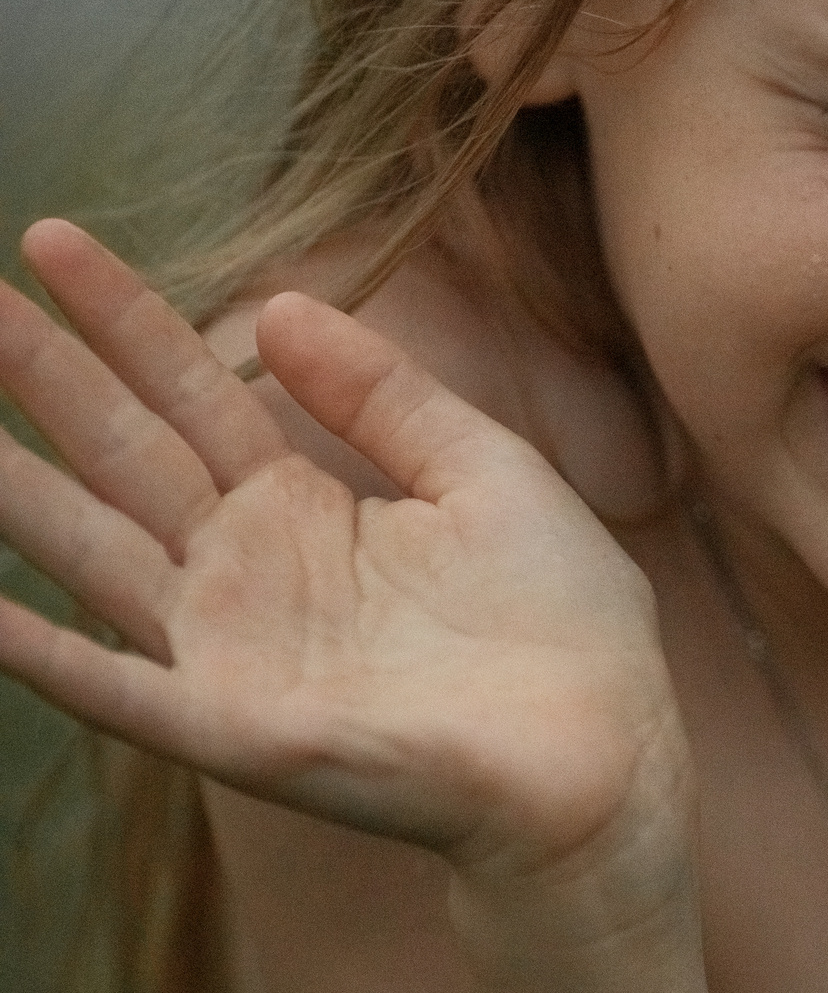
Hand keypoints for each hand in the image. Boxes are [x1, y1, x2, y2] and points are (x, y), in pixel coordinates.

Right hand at [0, 221, 687, 893]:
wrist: (604, 751)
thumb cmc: (561, 621)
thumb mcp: (483, 471)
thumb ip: (385, 395)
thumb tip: (280, 303)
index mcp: (306, 509)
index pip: (190, 395)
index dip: (123, 320)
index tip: (54, 240)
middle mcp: (246, 572)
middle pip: (120, 454)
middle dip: (42, 375)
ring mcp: (230, 650)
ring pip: (90, 549)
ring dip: (13, 489)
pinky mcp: (235, 728)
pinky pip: (115, 685)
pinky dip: (40, 652)